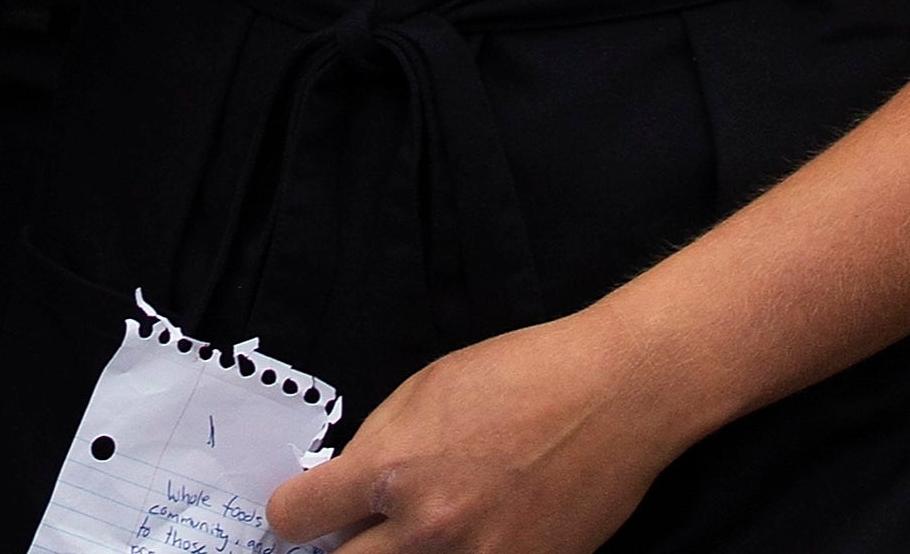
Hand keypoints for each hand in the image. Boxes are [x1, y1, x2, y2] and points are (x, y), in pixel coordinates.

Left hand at [265, 313, 683, 551]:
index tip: (303, 512)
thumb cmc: (524, 374)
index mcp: (392, 470)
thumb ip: (377, 444)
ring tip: (418, 536)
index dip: (293, 513)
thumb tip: (343, 489)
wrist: (617, 395)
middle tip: (358, 532)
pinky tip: (472, 539)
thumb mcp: (428, 388)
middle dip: (341, 551)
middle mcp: (426, 530)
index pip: (295, 517)